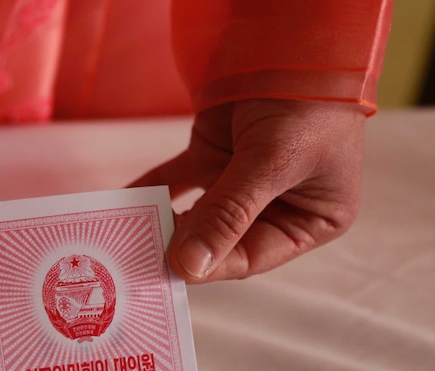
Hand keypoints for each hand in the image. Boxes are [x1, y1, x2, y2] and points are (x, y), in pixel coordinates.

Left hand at [133, 99, 365, 281]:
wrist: (295, 37)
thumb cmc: (307, 102)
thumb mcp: (272, 161)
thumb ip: (228, 213)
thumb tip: (190, 266)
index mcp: (312, 220)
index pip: (253, 256)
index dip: (212, 265)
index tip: (171, 269)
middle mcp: (276, 207)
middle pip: (220, 239)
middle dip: (180, 246)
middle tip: (139, 255)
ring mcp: (241, 183)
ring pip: (195, 213)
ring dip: (161, 221)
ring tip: (126, 235)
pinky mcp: (213, 156)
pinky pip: (177, 181)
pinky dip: (151, 190)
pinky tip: (122, 205)